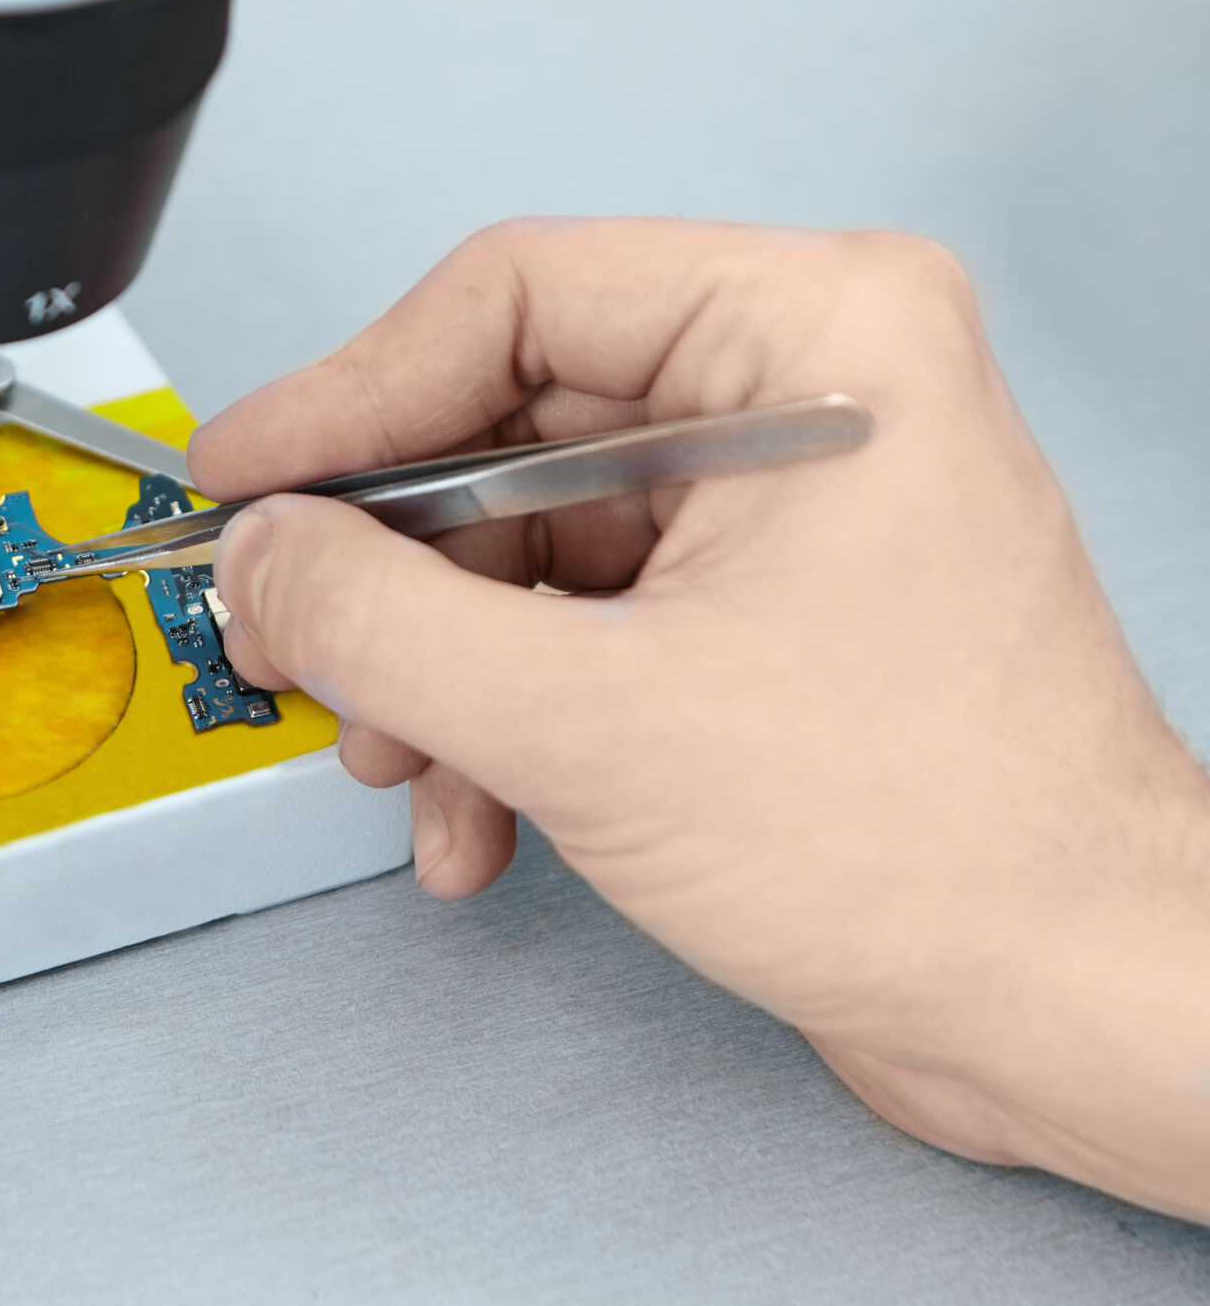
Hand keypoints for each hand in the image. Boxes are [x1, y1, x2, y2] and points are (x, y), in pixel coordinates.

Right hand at [194, 219, 1209, 1219]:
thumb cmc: (932, 848)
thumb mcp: (586, 722)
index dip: (345, 396)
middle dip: (387, 575)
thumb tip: (260, 559)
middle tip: (285, 643)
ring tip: (403, 772)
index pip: (510, 299)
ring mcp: (785, 512)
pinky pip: (576, 626)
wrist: (1065, 1006)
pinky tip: (482, 821)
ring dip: (436, 674)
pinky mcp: (763, 615)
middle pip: (502, 434)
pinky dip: (503, 721)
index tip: (241, 483)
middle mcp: (804, 398)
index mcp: (814, 338)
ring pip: (523, 548)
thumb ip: (379, 623)